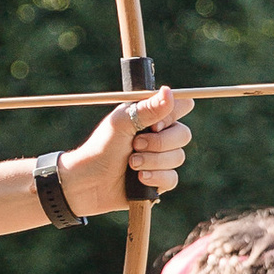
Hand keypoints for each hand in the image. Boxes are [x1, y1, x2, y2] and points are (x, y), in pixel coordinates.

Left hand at [58, 85, 193, 216]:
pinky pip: (172, 178)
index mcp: (152, 115)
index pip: (181, 106)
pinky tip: (139, 178)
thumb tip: (169, 91)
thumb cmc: (101, 147)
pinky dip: (155, 177)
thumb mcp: (122, 122)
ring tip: (131, 163)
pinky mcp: (160, 180)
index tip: (154, 123)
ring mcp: (161, 158)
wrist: (89, 182)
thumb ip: (148, 109)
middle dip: (160, 142)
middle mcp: (160, 135)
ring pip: (178, 157)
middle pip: (184, 134)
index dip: (173, 114)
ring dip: (153, 161)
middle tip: (136, 144)